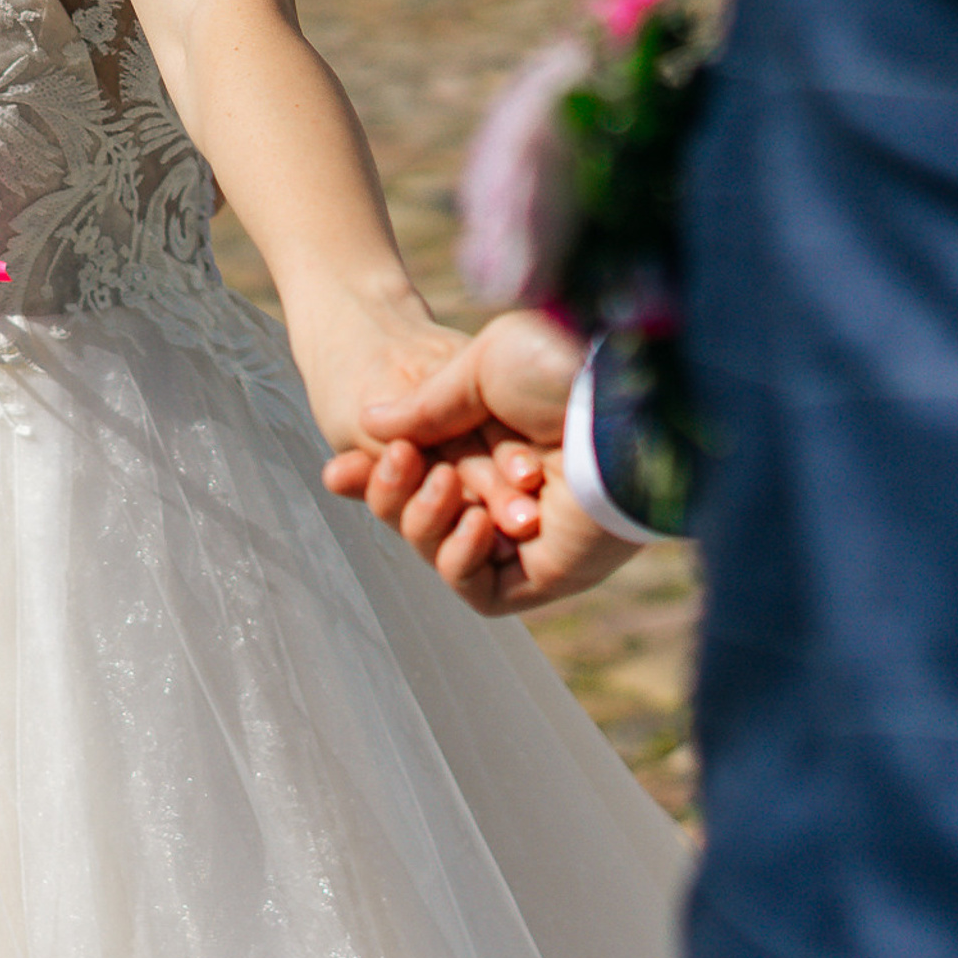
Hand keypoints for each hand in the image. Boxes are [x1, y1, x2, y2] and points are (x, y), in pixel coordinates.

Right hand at [321, 312, 634, 612]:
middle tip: (391, 464)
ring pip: (444, 552)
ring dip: (426, 522)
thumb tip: (370, 425)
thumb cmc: (561, 370)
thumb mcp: (482, 368)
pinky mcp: (546, 575)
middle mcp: (512, 491)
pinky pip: (480, 589)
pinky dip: (459, 559)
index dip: (376, 476)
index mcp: (498, 442)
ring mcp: (528, 537)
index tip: (336, 470)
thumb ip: (427, 404)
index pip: (422, 471)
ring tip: (444, 483)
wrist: (620, 407)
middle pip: (423, 515)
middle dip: (390, 497)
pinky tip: (471, 522)